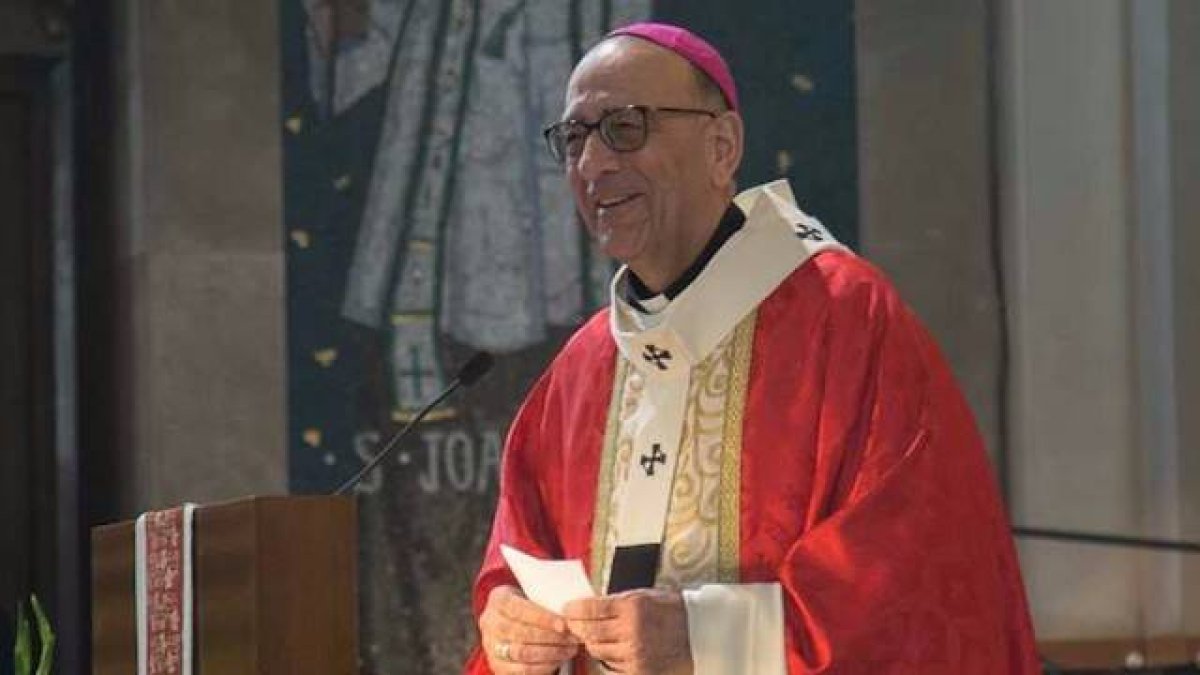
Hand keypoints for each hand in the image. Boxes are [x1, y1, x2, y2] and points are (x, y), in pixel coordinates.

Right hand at [478, 585, 579, 673]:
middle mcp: (490, 623)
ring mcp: (491, 645)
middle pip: (520, 632)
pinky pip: (521, 670)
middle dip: (550, 637)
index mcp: (498, 600)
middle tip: (572, 638)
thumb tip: (573, 613)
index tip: (564, 624)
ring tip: (569, 649)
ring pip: (521, 652)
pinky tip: (558, 660)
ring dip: (550, 653)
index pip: (518, 609)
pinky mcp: (497, 665)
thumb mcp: (532, 594)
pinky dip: (543, 666)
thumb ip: (546, 601)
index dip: (542, 618)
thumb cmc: (529, 606)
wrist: (510, 621)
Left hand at [562, 589, 692, 674]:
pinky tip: (613, 648)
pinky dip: (607, 657)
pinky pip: (610, 666)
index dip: (574, 609)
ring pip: (597, 650)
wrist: (697, 631)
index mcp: (632, 608)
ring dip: (593, 643)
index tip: (568, 609)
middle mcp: (632, 632)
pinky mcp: (638, 671)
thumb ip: (613, 602)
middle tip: (574, 624)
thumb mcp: (641, 596)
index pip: (590, 609)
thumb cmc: (669, 610)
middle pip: (589, 632)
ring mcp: (635, 654)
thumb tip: (584, 606)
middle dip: (578, 628)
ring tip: (598, 635)